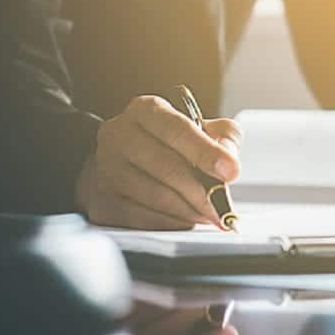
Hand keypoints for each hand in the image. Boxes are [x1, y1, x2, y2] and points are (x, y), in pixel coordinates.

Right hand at [76, 95, 241, 229]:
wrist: (118, 165)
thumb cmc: (165, 146)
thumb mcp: (198, 129)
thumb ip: (222, 137)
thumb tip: (229, 159)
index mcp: (144, 110)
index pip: (177, 129)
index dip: (206, 152)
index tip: (232, 171)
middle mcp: (119, 134)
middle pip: (168, 167)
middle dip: (203, 193)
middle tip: (224, 208)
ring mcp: (106, 168)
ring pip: (157, 197)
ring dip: (190, 211)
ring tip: (208, 215)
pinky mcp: (102, 200)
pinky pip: (143, 218)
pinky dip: (171, 223)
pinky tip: (185, 221)